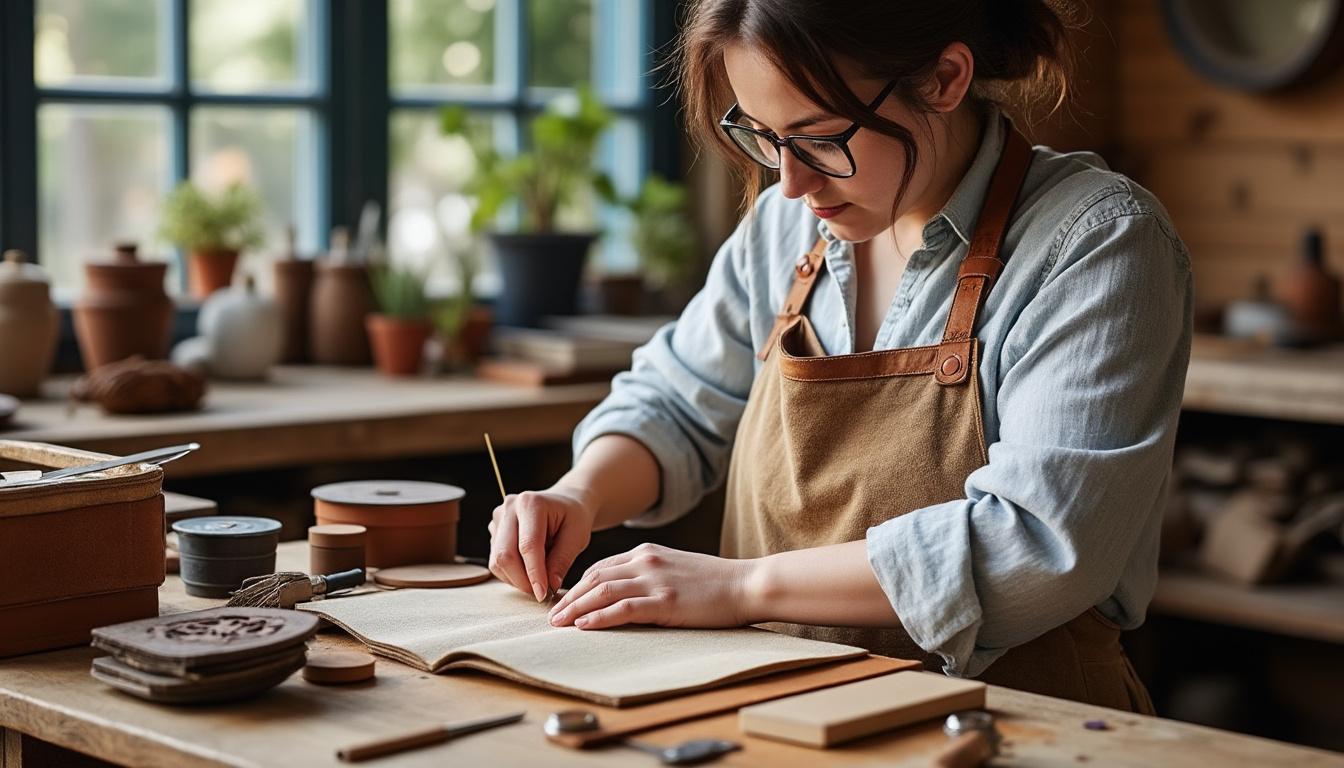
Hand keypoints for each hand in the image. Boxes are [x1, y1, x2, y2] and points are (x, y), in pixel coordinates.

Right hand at [488, 487, 597, 601]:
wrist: (566, 502)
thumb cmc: (574, 517)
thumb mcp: (577, 537)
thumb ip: (562, 560)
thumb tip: (549, 586)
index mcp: (531, 504)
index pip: (528, 545)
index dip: (534, 573)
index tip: (543, 594)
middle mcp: (509, 508)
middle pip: (505, 554)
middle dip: (522, 580)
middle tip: (541, 593)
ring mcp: (498, 518)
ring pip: (497, 561)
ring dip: (516, 579)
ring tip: (539, 578)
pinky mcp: (494, 531)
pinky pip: (496, 562)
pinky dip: (511, 573)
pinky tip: (529, 570)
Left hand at [546, 543, 756, 629]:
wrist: (746, 584)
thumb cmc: (715, 582)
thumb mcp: (676, 569)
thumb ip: (650, 574)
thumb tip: (626, 592)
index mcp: (647, 552)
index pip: (601, 567)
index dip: (578, 585)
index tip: (564, 601)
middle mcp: (646, 561)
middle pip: (594, 577)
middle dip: (569, 597)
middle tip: (551, 615)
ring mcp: (655, 580)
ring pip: (602, 591)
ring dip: (575, 608)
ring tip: (558, 623)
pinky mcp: (665, 601)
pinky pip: (622, 608)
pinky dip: (599, 617)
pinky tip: (584, 625)